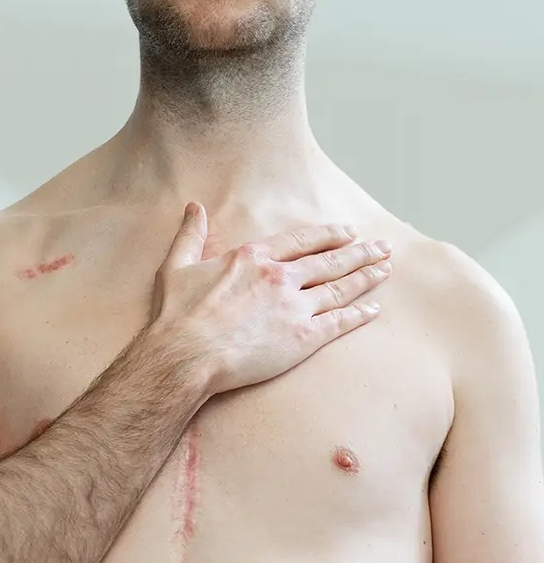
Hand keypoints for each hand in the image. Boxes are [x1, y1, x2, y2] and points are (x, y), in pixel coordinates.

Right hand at [150, 203, 390, 395]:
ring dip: (365, 277)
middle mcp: (279, 277)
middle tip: (382, 247)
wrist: (185, 355)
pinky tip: (373, 309)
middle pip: (328, 261)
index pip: (301, 241)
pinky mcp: (302, 339)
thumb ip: (190, 235)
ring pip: (339, 288)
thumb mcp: (177, 266)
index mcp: (253, 257)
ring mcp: (293, 307)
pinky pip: (337, 323)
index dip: (327, 235)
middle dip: (358, 252)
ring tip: (385, 269)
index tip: (347, 232)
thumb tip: (194, 207)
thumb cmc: (177, 315)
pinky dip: (358, 315)